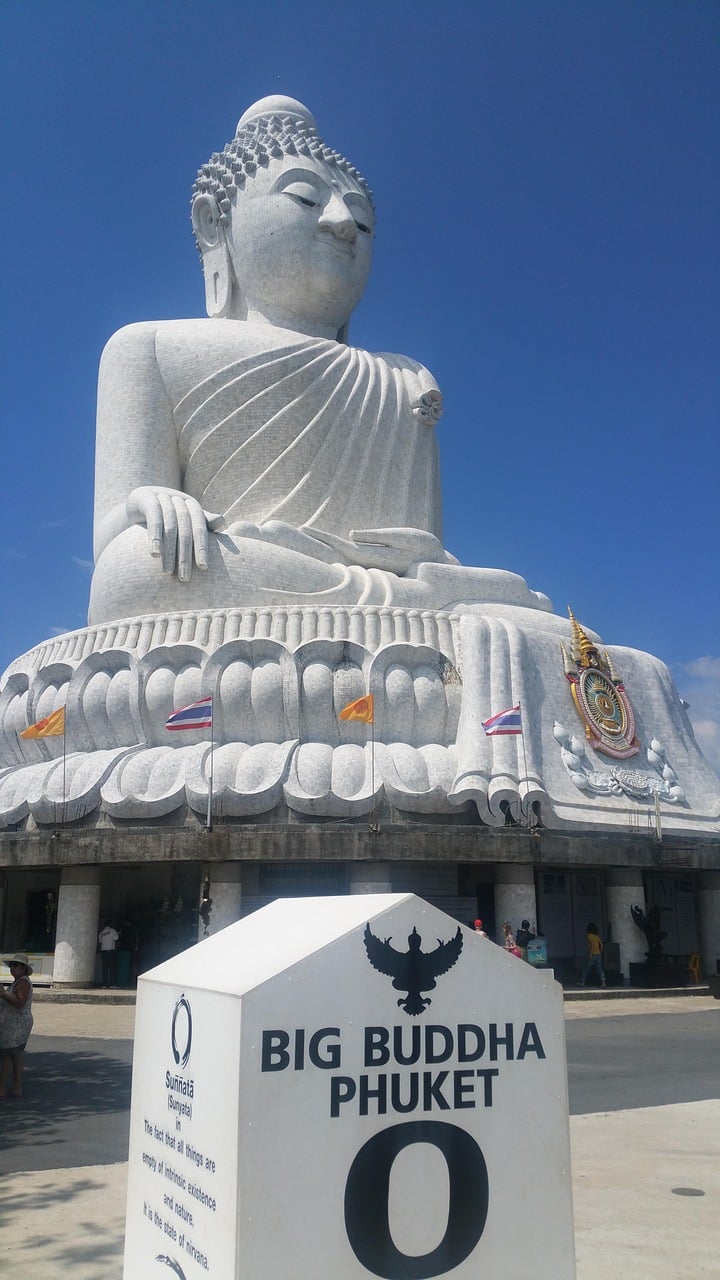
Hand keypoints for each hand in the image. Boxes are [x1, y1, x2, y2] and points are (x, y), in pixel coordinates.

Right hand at [126, 487, 224, 581]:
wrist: (138, 502)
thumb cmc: (166, 517)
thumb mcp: (185, 521)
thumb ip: (203, 524)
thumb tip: (222, 520)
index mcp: (192, 506)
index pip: (200, 528)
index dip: (202, 547)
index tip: (203, 568)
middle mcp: (179, 500)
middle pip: (186, 529)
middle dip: (185, 555)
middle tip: (184, 577)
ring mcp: (162, 497)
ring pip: (170, 527)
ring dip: (169, 551)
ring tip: (168, 572)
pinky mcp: (146, 498)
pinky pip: (153, 519)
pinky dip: (155, 537)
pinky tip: (154, 554)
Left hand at [306, 527, 448, 574]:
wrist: (436, 563)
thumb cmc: (421, 547)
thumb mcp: (401, 537)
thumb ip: (375, 537)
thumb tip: (350, 535)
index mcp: (369, 554)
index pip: (339, 544)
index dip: (322, 537)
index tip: (305, 528)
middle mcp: (366, 559)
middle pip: (336, 549)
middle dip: (319, 540)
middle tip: (298, 529)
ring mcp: (370, 559)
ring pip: (343, 552)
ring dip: (326, 545)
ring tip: (308, 535)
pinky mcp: (376, 557)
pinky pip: (352, 551)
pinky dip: (339, 547)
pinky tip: (331, 545)